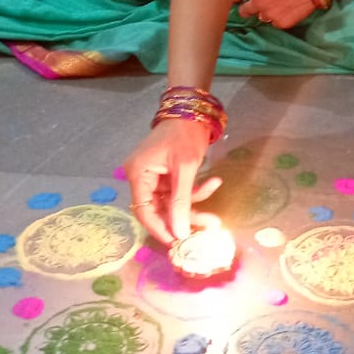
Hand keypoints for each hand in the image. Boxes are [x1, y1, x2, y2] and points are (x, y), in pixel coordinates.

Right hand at [123, 118, 221, 244]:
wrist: (193, 110)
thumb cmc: (184, 134)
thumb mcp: (184, 169)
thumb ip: (181, 202)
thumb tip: (179, 233)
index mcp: (138, 174)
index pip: (144, 211)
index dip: (160, 229)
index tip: (179, 242)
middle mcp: (141, 178)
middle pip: (159, 210)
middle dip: (184, 219)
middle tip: (207, 227)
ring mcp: (154, 177)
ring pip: (172, 204)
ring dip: (194, 207)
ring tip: (215, 216)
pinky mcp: (167, 176)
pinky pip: (179, 193)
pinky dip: (195, 192)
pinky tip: (214, 182)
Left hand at [232, 0, 315, 28]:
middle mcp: (259, 2)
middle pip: (244, 11)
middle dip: (247, 7)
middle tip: (256, 2)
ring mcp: (270, 14)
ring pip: (260, 17)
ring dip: (264, 12)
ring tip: (276, 3)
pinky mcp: (282, 23)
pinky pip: (275, 22)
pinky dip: (278, 17)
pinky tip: (287, 8)